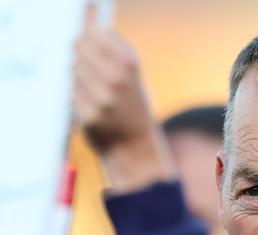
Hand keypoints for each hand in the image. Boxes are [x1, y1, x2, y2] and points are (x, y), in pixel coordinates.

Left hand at [73, 4, 173, 191]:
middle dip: (81, 55)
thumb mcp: (132, 73)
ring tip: (93, 89)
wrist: (135, 145)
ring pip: (72, 69)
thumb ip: (112, 44)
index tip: (94, 46)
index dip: (91, 38)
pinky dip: (75, 95)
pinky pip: (69, 92)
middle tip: (92, 70)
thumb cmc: (132, 105)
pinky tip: (89, 104)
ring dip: (78, 76)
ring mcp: (102, 98)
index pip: (96, 33)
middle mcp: (117, 79)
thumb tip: (91, 12)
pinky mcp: (88, 115)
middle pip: (80, 47)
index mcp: (130, 63)